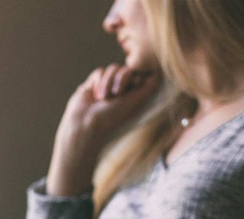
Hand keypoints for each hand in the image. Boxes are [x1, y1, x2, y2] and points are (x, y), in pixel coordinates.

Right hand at [46, 65, 160, 196]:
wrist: (85, 125)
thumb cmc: (113, 117)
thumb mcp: (137, 101)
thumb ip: (150, 86)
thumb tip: (158, 71)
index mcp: (134, 97)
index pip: (142, 75)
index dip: (137, 78)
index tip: (134, 88)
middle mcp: (122, 92)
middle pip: (128, 69)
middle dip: (122, 78)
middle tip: (117, 94)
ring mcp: (107, 88)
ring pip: (113, 68)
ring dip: (108, 82)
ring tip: (103, 98)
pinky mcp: (93, 85)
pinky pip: (99, 72)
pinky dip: (98, 83)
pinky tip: (94, 96)